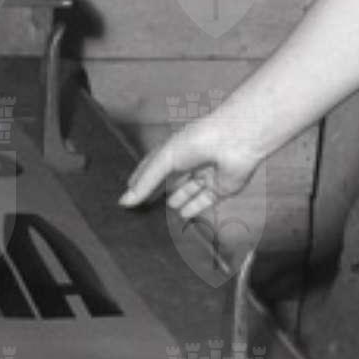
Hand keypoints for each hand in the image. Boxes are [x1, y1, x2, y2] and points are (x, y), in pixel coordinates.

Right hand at [118, 110, 264, 219]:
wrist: (235, 141)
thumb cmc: (197, 140)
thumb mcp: (165, 160)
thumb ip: (146, 182)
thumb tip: (124, 202)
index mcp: (174, 149)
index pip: (153, 166)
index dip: (141, 179)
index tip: (127, 195)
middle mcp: (189, 162)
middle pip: (169, 182)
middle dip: (157, 194)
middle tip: (141, 212)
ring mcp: (205, 175)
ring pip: (187, 192)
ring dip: (175, 202)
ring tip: (159, 218)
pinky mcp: (221, 188)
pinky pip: (205, 201)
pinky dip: (194, 208)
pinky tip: (182, 215)